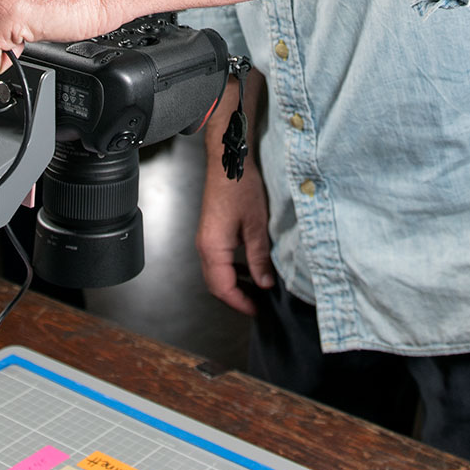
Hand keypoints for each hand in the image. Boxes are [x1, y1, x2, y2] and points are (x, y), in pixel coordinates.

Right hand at [196, 76, 274, 314]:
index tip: (258, 310)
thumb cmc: (240, 186)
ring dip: (234, 283)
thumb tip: (265, 283)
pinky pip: (218, 258)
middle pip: (216, 283)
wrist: (229, 159)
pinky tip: (250, 266)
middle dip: (236, 297)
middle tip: (258, 304)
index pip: (223, 287)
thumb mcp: (257, 225)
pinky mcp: (211, 230)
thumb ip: (260, 257)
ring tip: (257, 288)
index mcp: (213, 247)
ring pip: (216, 271)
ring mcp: (206, 237)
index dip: (240, 303)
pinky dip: (232, 268)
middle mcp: (204, 245)